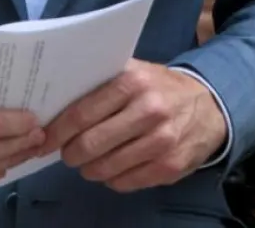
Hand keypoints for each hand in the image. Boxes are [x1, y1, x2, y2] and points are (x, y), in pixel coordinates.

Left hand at [39, 61, 226, 191]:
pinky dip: (112, 179)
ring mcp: (161, 141)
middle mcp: (148, 110)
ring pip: (105, 168)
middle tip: (68, 153)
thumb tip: (56, 101)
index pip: (81, 113)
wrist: (210, 106)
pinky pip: (124, 183)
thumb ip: (101, 82)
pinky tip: (115, 167)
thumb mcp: (135, 71)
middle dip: (71, 154)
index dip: (57, 132)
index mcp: (132, 81)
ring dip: (90, 168)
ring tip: (90, 161)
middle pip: (90, 145)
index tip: (44, 140)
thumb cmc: (160, 88)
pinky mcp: (169, 167)